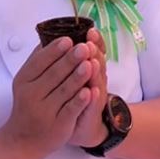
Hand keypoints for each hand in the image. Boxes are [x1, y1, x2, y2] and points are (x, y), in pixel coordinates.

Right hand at [1, 37, 97, 156]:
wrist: (24, 139)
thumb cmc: (28, 105)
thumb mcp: (26, 82)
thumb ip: (37, 61)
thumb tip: (48, 36)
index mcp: (24, 81)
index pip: (40, 62)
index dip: (55, 50)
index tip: (69, 39)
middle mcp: (32, 95)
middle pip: (54, 74)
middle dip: (70, 60)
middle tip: (84, 47)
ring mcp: (45, 111)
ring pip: (64, 91)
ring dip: (77, 77)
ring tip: (90, 64)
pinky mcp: (58, 125)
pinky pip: (70, 110)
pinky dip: (80, 101)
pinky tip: (89, 91)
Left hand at [68, 29, 111, 147]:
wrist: (81, 127)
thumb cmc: (73, 98)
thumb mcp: (72, 75)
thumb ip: (69, 58)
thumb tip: (60, 36)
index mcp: (90, 68)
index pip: (96, 51)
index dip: (95, 41)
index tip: (90, 31)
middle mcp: (96, 80)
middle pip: (98, 62)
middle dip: (94, 52)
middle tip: (90, 42)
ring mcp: (96, 96)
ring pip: (98, 81)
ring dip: (95, 71)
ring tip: (92, 62)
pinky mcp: (93, 113)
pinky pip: (94, 105)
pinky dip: (93, 98)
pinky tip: (92, 91)